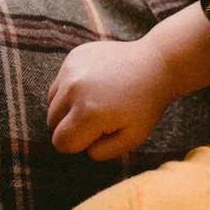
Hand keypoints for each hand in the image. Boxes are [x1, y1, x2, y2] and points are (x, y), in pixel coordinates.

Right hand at [47, 38, 170, 159]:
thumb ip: (104, 152)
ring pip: (52, 103)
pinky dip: (70, 90)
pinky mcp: (73, 57)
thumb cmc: (146, 105)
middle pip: (52, 123)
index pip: (61, 143)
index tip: (95, 137)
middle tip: (97, 121)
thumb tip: (83, 149)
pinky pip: (59, 83)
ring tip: (94, 104)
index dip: (77, 146)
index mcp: (88, 113)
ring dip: (67, 109)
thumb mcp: (133, 138)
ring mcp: (71, 70)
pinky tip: (94, 87)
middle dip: (71, 128)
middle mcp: (74, 90)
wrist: (156, 64)